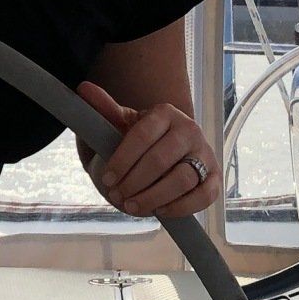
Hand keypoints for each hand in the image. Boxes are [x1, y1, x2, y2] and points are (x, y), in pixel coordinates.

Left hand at [76, 80, 219, 217]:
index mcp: (165, 113)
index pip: (142, 135)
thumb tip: (83, 88)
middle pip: (161, 160)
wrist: (168, 150)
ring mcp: (205, 154)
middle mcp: (189, 130)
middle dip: (135, 182)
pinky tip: (159, 210)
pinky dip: (181, 206)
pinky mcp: (214, 177)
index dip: (123, 160)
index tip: (107, 178)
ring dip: (154, 197)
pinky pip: (204, 195)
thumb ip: (105, 109)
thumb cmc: (142, 139)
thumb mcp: (123, 123)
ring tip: (132, 206)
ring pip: (183, 179)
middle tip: (116, 196)